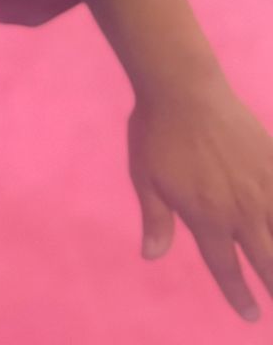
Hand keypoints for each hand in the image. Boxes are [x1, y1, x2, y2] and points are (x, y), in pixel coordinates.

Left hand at [128, 78, 272, 322]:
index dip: (239, 296)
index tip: (251, 315)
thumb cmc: (156, 133)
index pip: (226, 268)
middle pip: (268, 261)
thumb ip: (155, 219)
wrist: (183, 89)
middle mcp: (240, 210)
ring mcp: (263, 188)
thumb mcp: (145, 178)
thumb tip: (151, 256)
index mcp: (206, 218)